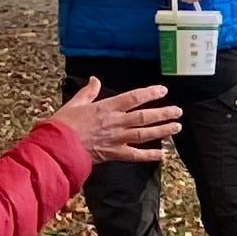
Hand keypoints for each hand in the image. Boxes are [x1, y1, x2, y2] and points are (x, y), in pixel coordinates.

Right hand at [63, 78, 184, 162]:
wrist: (58, 148)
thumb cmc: (64, 125)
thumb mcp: (75, 103)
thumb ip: (88, 92)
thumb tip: (94, 79)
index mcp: (107, 108)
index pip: (134, 97)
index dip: (150, 93)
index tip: (162, 91)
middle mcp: (116, 122)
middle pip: (145, 116)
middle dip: (164, 113)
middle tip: (178, 111)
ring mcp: (117, 139)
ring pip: (145, 134)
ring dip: (162, 130)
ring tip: (176, 127)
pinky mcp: (115, 154)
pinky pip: (136, 155)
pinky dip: (150, 155)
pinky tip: (162, 155)